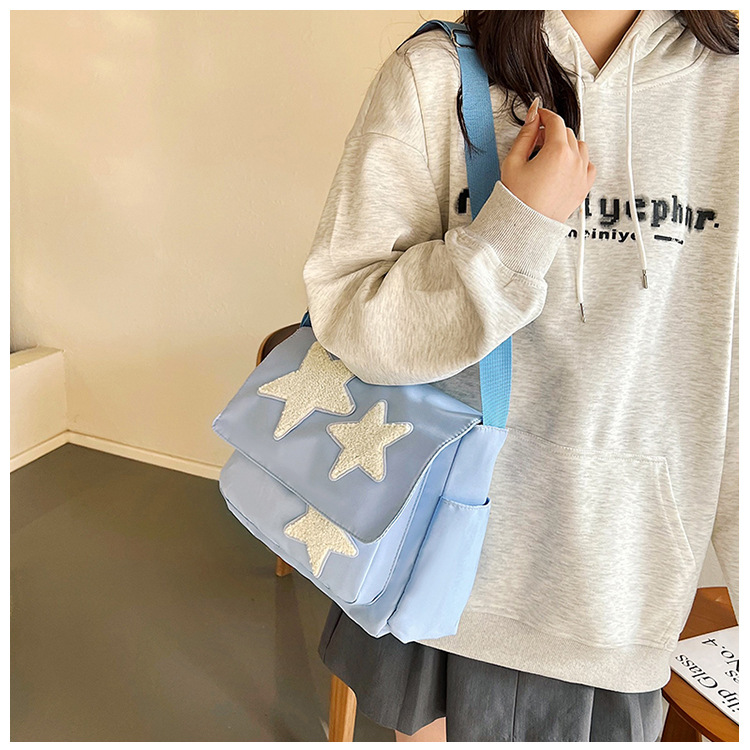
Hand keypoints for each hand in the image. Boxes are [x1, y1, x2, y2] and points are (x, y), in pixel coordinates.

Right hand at [500, 102, 595, 223]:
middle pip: (566, 132)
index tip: (538, 117)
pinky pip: (588, 164)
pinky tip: (564, 167)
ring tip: (549, 156)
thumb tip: (533, 116)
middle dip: (552, 132)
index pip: (555, 121)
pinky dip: (578, 160)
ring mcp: (581, 173)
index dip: (544, 115)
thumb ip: (525, 134)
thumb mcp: (514, 161)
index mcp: (557, 151)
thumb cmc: (518, 199)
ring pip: (579, 146)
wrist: (527, 225)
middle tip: (537, 141)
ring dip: (566, 145)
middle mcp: (574, 160)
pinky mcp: (584, 186)